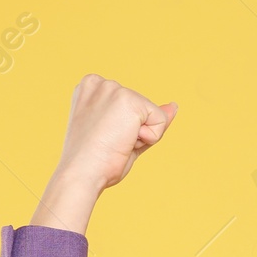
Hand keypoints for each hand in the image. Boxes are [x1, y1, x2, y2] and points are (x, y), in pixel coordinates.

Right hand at [31, 75, 177, 232]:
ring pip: (152, 114)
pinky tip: (126, 142)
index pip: (128, 107)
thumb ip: (146, 119)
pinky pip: (160, 120)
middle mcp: (100, 83)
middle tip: (110, 144)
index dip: (124, 129)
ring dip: (141, 135)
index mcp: (90, 88)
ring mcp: (114, 89)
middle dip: (134, 131)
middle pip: (141, 108)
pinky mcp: (129, 100)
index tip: (103, 138)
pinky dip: (151, 138)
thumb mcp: (121, 135)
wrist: (82, 174)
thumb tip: (174, 106)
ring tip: (116, 143)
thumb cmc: (96, 161)